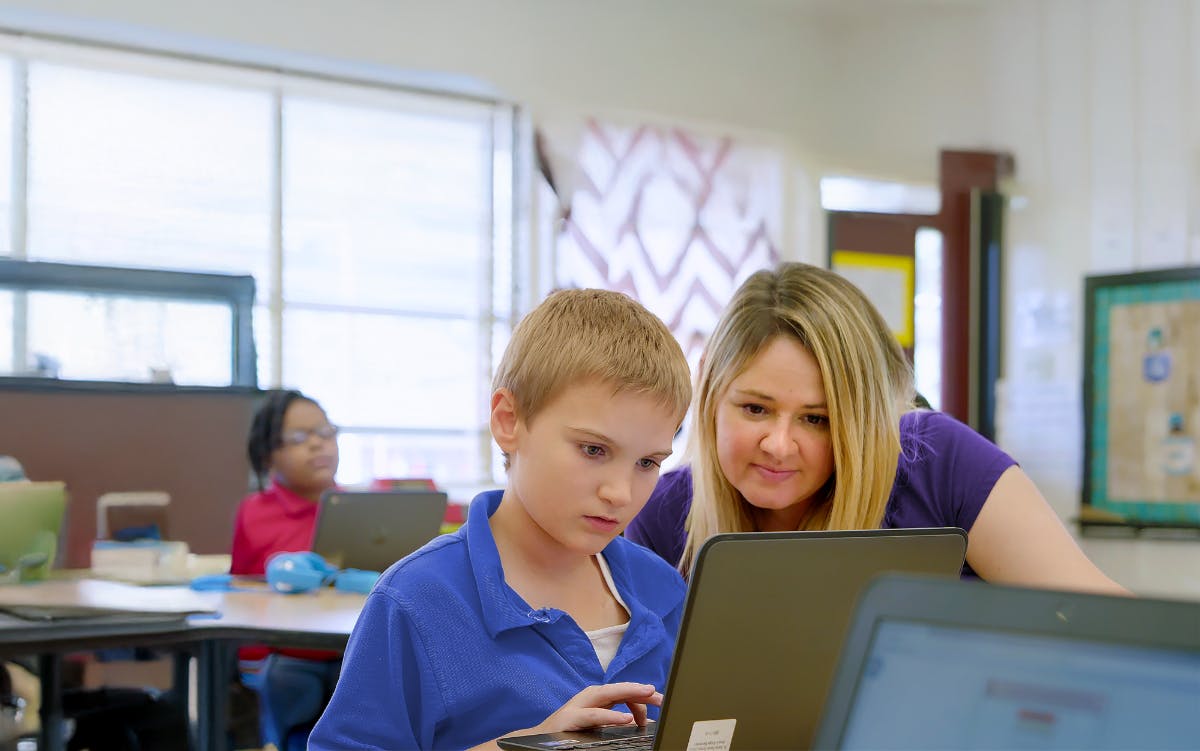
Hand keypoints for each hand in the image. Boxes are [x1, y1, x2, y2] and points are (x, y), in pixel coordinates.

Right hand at [526, 682, 662, 732]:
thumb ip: (614, 718)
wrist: (538, 738)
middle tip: (662, 697)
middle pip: (621, 688)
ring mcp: (580, 704)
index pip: (625, 691)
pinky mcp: (572, 718)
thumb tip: (638, 721)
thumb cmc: (570, 731)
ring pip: (609, 694)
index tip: (660, 704)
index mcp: (598, 698)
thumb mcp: (596, 723)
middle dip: (643, 690)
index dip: (643, 695)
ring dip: (630, 694)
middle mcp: (590, 696)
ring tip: (649, 695)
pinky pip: (595, 715)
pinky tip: (626, 719)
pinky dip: (612, 716)